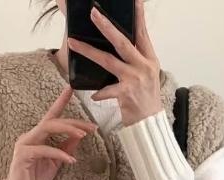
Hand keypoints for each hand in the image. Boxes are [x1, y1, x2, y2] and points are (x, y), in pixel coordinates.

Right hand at [1, 86, 97, 179]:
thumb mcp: (55, 163)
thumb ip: (64, 149)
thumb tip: (78, 138)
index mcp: (38, 137)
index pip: (51, 116)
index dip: (61, 102)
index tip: (71, 89)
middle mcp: (30, 136)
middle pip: (53, 121)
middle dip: (74, 123)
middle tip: (91, 128)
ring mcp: (25, 144)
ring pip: (47, 129)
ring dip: (67, 130)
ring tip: (83, 136)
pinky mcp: (23, 155)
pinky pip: (44, 150)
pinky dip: (60, 154)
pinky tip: (71, 160)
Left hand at [67, 0, 162, 126]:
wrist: (150, 123)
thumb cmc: (146, 99)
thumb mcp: (147, 75)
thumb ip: (136, 59)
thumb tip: (121, 45)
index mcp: (149, 59)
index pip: (142, 33)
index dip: (138, 17)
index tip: (135, 1)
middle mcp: (143, 66)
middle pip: (122, 42)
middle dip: (106, 26)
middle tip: (93, 13)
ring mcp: (134, 79)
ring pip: (108, 61)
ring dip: (89, 51)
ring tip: (73, 43)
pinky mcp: (126, 94)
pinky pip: (107, 90)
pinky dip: (99, 93)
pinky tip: (93, 95)